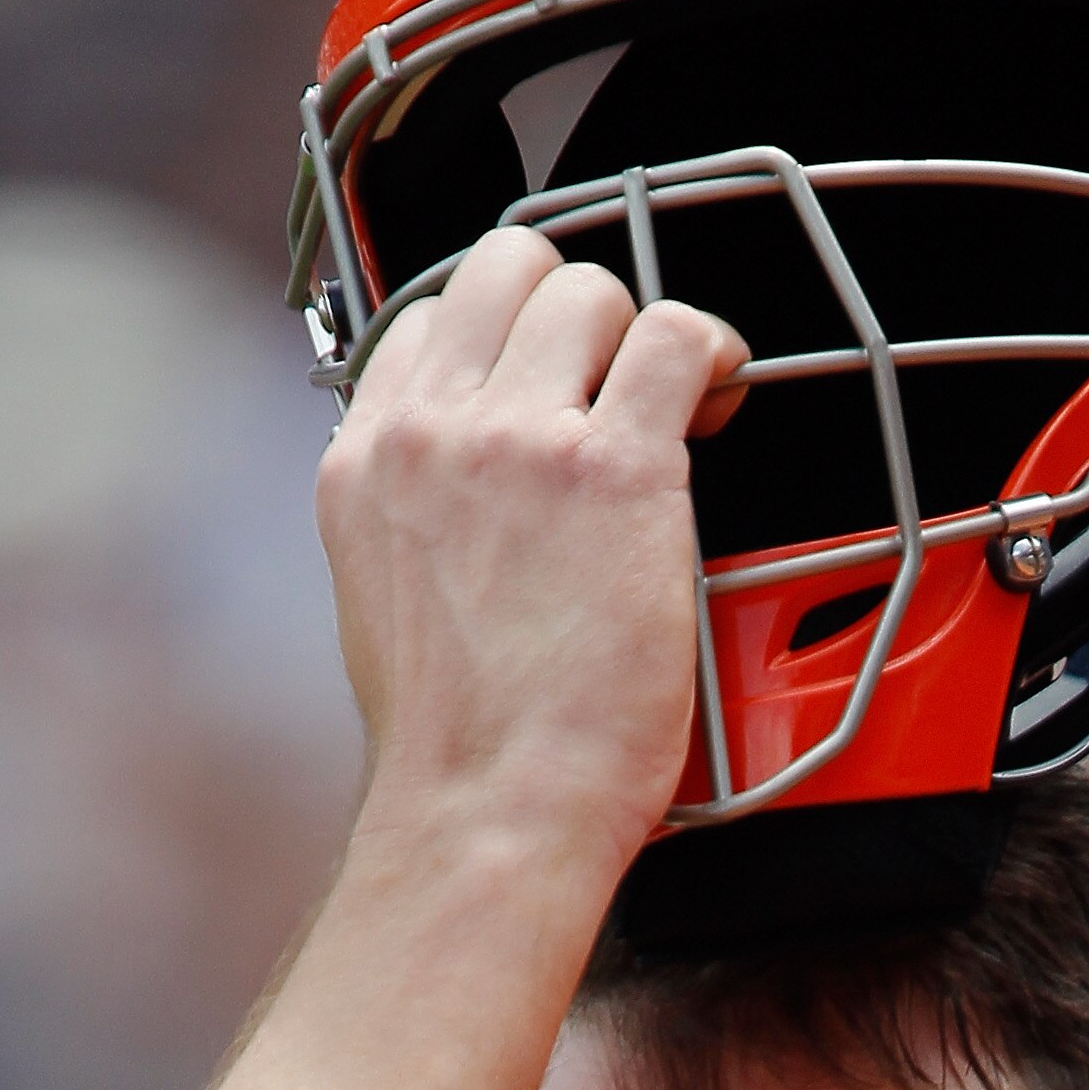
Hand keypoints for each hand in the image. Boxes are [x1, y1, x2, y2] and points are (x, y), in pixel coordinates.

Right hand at [319, 226, 747, 870]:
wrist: (490, 816)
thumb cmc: (461, 755)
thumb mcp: (390, 607)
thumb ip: (423, 521)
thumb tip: (471, 501)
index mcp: (369, 463)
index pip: (430, 322)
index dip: (502, 342)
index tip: (548, 390)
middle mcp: (432, 432)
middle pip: (505, 273)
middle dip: (572, 313)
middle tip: (613, 386)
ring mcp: (519, 442)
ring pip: (590, 291)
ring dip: (638, 338)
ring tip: (671, 407)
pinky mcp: (611, 470)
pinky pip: (675, 337)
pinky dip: (711, 350)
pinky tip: (719, 394)